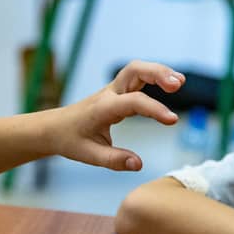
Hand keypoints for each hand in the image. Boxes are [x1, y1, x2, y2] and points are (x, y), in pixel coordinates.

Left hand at [53, 60, 184, 171]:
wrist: (53, 128)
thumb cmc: (70, 141)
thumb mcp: (89, 155)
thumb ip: (114, 160)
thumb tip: (139, 164)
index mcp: (103, 108)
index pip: (134, 102)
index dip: (155, 109)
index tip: (173, 120)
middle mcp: (109, 94)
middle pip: (135, 69)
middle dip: (158, 73)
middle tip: (179, 84)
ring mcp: (113, 90)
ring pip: (137, 69)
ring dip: (159, 71)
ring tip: (180, 82)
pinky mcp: (117, 92)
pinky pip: (137, 77)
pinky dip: (154, 75)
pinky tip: (170, 84)